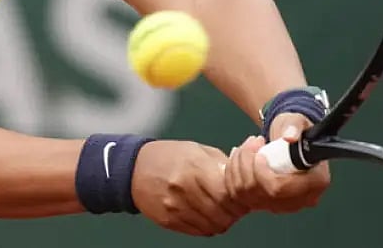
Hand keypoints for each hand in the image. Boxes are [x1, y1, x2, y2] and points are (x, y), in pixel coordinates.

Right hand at [131, 140, 249, 236]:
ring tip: (222, 208)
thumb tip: (249, 168)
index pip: (228, 193)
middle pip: (223, 212)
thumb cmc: (170, 156)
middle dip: (235, 210)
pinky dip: (208, 225)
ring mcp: (175, 207)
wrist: (134, 168)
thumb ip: (223, 164)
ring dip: (223, 219)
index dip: (241, 196)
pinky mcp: (169, 220)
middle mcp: (184, 190)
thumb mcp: (198, 151)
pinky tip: (207, 213)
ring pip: (214, 225)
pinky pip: (199, 231)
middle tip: (236, 204)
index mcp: (194, 169)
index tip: (243, 193)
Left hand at [224, 113, 330, 213]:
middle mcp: (302, 198)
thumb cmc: (296, 130)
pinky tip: (238, 158)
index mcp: (316, 181)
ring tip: (247, 146)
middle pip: (262, 194)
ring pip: (248, 195)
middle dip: (248, 166)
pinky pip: (240, 196)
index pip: (281, 188)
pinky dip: (233, 175)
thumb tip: (289, 136)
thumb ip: (295, 126)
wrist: (288, 137)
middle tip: (253, 142)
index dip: (263, 172)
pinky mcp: (267, 203)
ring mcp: (283, 204)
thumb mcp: (297, 121)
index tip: (259, 154)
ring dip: (239, 167)